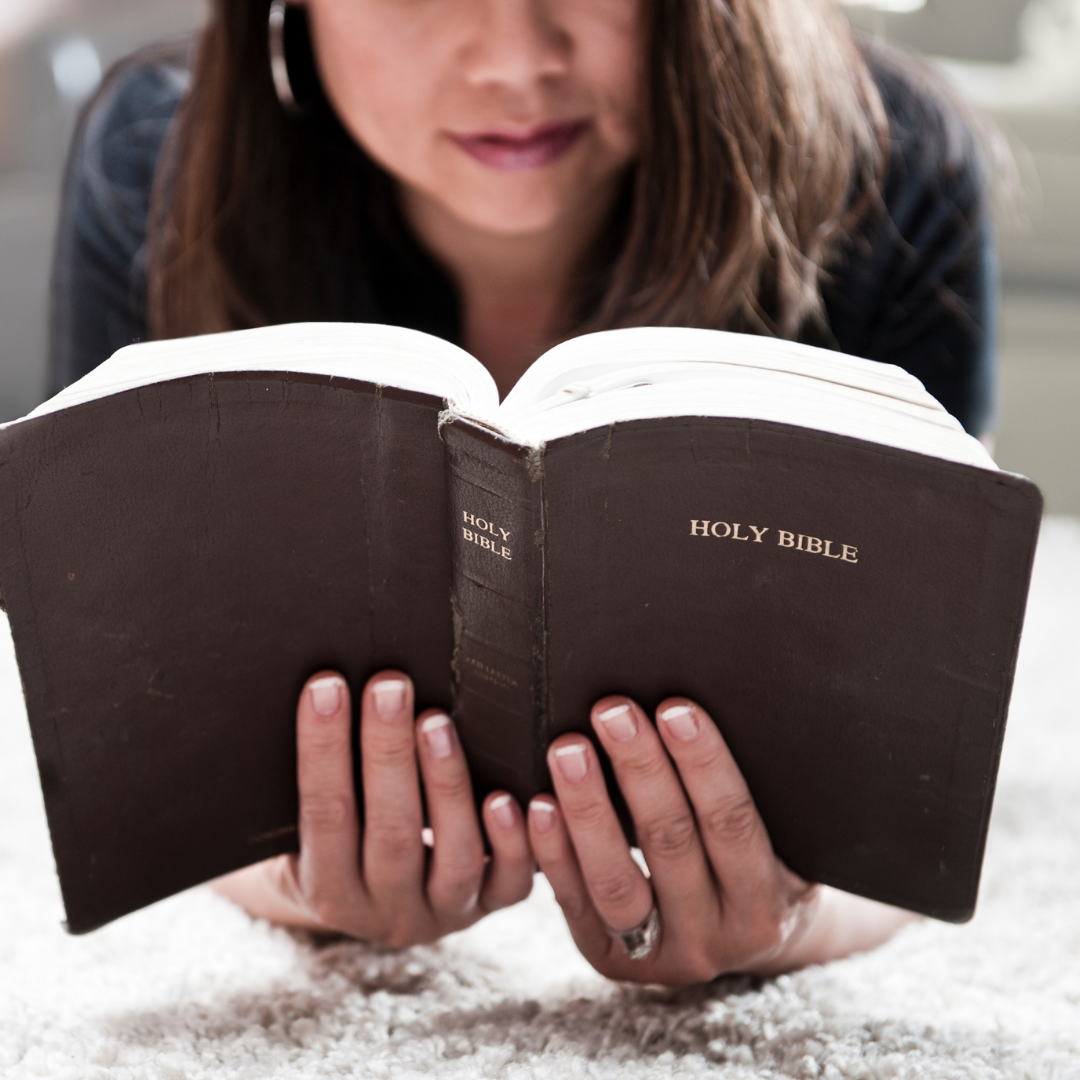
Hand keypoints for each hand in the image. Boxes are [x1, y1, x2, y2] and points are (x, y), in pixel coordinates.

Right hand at [211, 670, 532, 944]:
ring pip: (454, 856)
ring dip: (447, 785)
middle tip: (389, 686)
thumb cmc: (345, 838)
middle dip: (388, 753)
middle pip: (390, 833)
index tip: (327, 685)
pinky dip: (511, 840)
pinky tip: (507, 796)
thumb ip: (318, 780)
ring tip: (437, 722)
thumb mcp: (308, 830)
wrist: (385, 910)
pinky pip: (510, 882)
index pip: (323, 816)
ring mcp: (444, 912)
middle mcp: (387, 911)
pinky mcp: (492, 905)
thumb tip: (318, 690)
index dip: (323, 750)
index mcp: (328, 892)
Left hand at [529, 695, 917, 985]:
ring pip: (615, 880)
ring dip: (588, 808)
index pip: (732, 824)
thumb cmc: (758, 864)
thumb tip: (700, 710)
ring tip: (567, 748)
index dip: (704, 764)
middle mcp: (714, 939)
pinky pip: (574, 902)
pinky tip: (536, 804)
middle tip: (613, 710)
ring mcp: (658, 956)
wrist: (743, 943)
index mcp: (764, 905)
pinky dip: (553, 852)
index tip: (675, 708)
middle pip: (671, 844)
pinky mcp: (608, 958)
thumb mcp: (778, 839)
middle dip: (639, 769)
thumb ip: (751, 794)